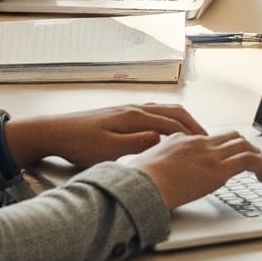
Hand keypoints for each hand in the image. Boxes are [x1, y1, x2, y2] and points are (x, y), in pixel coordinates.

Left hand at [7, 102, 207, 170]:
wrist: (55, 131)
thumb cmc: (79, 143)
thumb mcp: (109, 150)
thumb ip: (137, 144)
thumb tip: (162, 139)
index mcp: (135, 117)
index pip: (173, 123)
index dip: (192, 133)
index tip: (206, 144)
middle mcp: (135, 109)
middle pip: (173, 112)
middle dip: (192, 124)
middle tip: (206, 138)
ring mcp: (127, 110)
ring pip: (164, 110)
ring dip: (181, 120)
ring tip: (191, 133)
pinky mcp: (120, 115)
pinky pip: (153, 112)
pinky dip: (167, 119)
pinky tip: (164, 129)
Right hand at [128, 129, 261, 211]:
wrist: (140, 186)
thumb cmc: (138, 182)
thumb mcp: (147, 165)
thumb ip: (159, 164)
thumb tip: (160, 173)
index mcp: (182, 140)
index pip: (210, 139)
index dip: (224, 146)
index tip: (229, 156)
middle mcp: (199, 143)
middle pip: (231, 137)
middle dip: (246, 146)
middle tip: (255, 158)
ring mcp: (210, 155)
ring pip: (244, 146)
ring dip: (258, 157)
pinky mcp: (218, 169)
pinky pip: (249, 161)